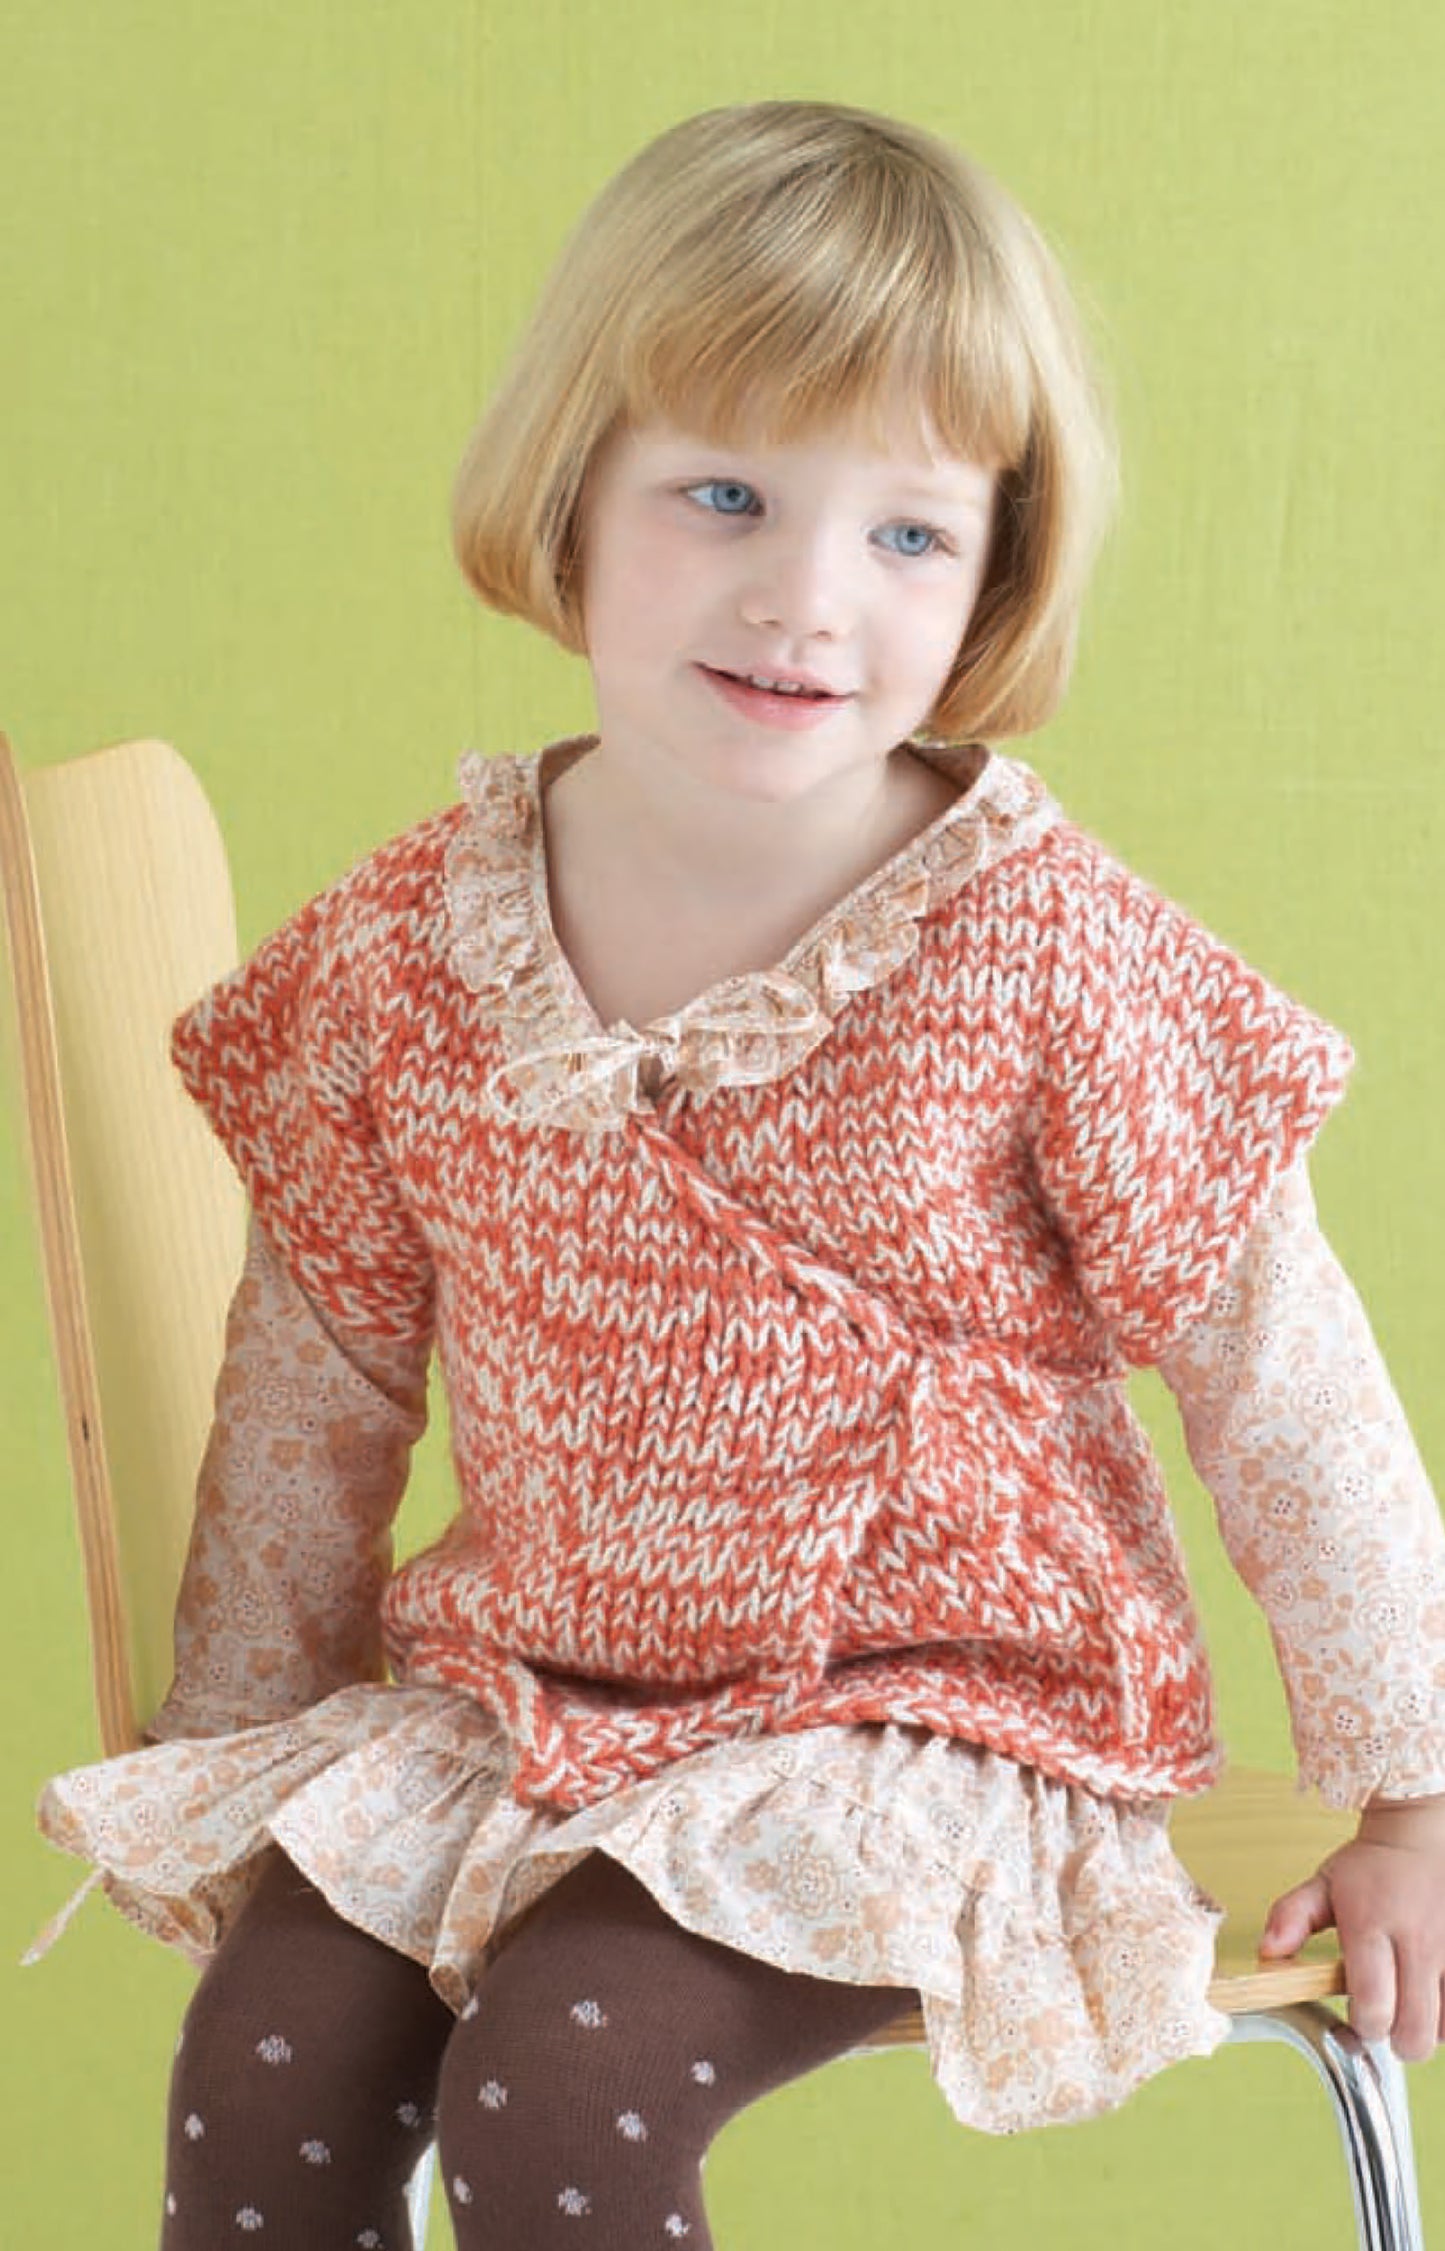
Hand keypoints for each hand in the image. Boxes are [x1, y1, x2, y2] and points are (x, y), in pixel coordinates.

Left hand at [1259, 1797, 1444, 2060]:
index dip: (1362, 2025)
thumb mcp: (1323, 1884)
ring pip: (1444, 2028)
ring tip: (1410, 2001)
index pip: (1373, 2007)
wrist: (1421, 1833)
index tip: (1357, 2013)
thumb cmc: (1371, 1867)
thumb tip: (1267, 1952)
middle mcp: (1417, 1941)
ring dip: (1426, 2026)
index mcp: (1371, 1925)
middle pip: (1413, 2032)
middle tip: (1386, 2016)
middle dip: (1394, 2038)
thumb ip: (1291, 1916)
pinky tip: (1432, 1994)